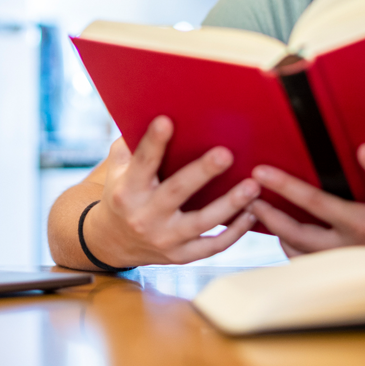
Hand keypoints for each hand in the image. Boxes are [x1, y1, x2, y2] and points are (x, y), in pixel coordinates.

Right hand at [84, 116, 259, 266]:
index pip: (142, 162)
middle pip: (176, 192)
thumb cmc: (122, 193)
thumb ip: (133, 145)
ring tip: (253, 186)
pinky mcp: (180, 255)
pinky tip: (251, 213)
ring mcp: (164, 239)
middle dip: (202, 172)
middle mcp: (144, 216)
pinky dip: (234, 232)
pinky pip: (212, 246)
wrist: (112, 242)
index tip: (166, 120)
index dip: (153, 142)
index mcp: (128, 190)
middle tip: (226, 154)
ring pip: (201, 223)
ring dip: (229, 204)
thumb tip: (157, 109)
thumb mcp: (118, 169)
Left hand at [249, 144, 364, 254]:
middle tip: (246, 198)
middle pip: (298, 236)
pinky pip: (318, 261)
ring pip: (305, 255)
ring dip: (280, 235)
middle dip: (268, 217)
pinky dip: (297, 249)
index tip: (261, 172)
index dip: (284, 186)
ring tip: (260, 215)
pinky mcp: (358, 263)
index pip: (315, 203)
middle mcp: (355, 246)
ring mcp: (355, 259)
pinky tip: (289, 234)